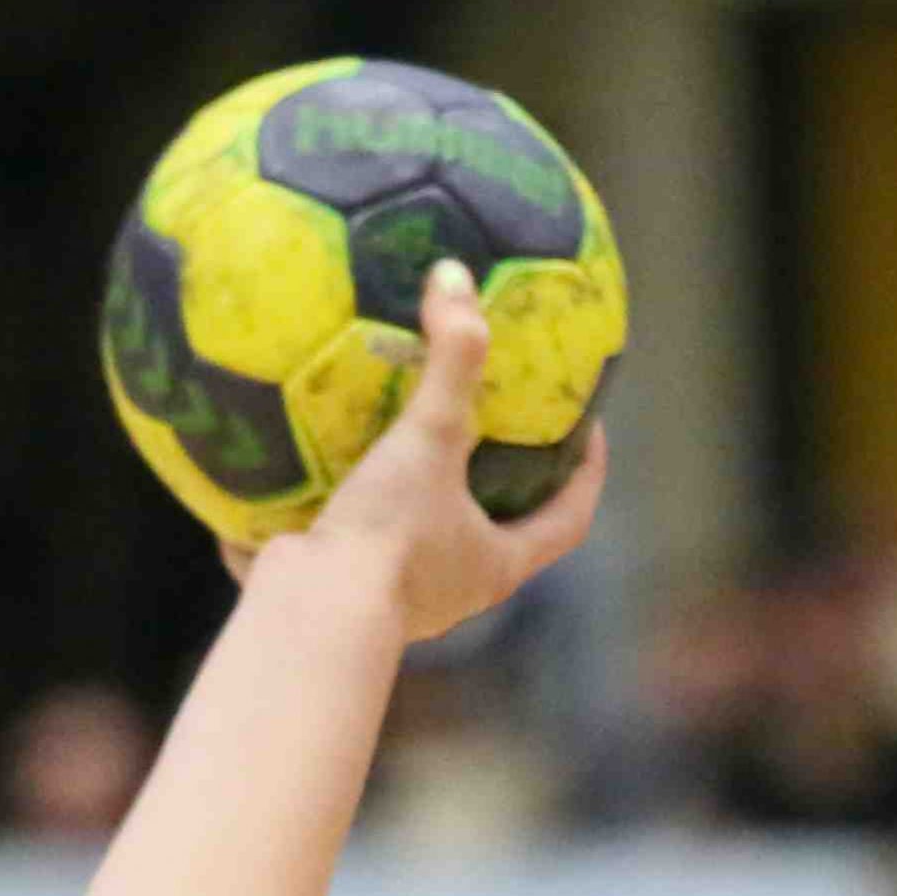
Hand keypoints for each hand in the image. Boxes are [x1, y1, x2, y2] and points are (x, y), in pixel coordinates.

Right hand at [235, 260, 608, 639]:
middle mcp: (456, 588)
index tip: (588, 430)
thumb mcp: (430, 438)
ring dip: (417, 492)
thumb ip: (450, 361)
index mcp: (498, 565)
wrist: (309, 616)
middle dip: (498, 482)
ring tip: (402, 430)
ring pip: (422, 538)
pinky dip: (342, 503)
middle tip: (495, 423)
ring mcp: (397, 596)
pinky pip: (350, 540)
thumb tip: (455, 279)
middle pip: (498, 529)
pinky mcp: (341, 590)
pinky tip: (315, 459)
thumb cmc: (390, 538)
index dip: (586, 476)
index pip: (568, 520)